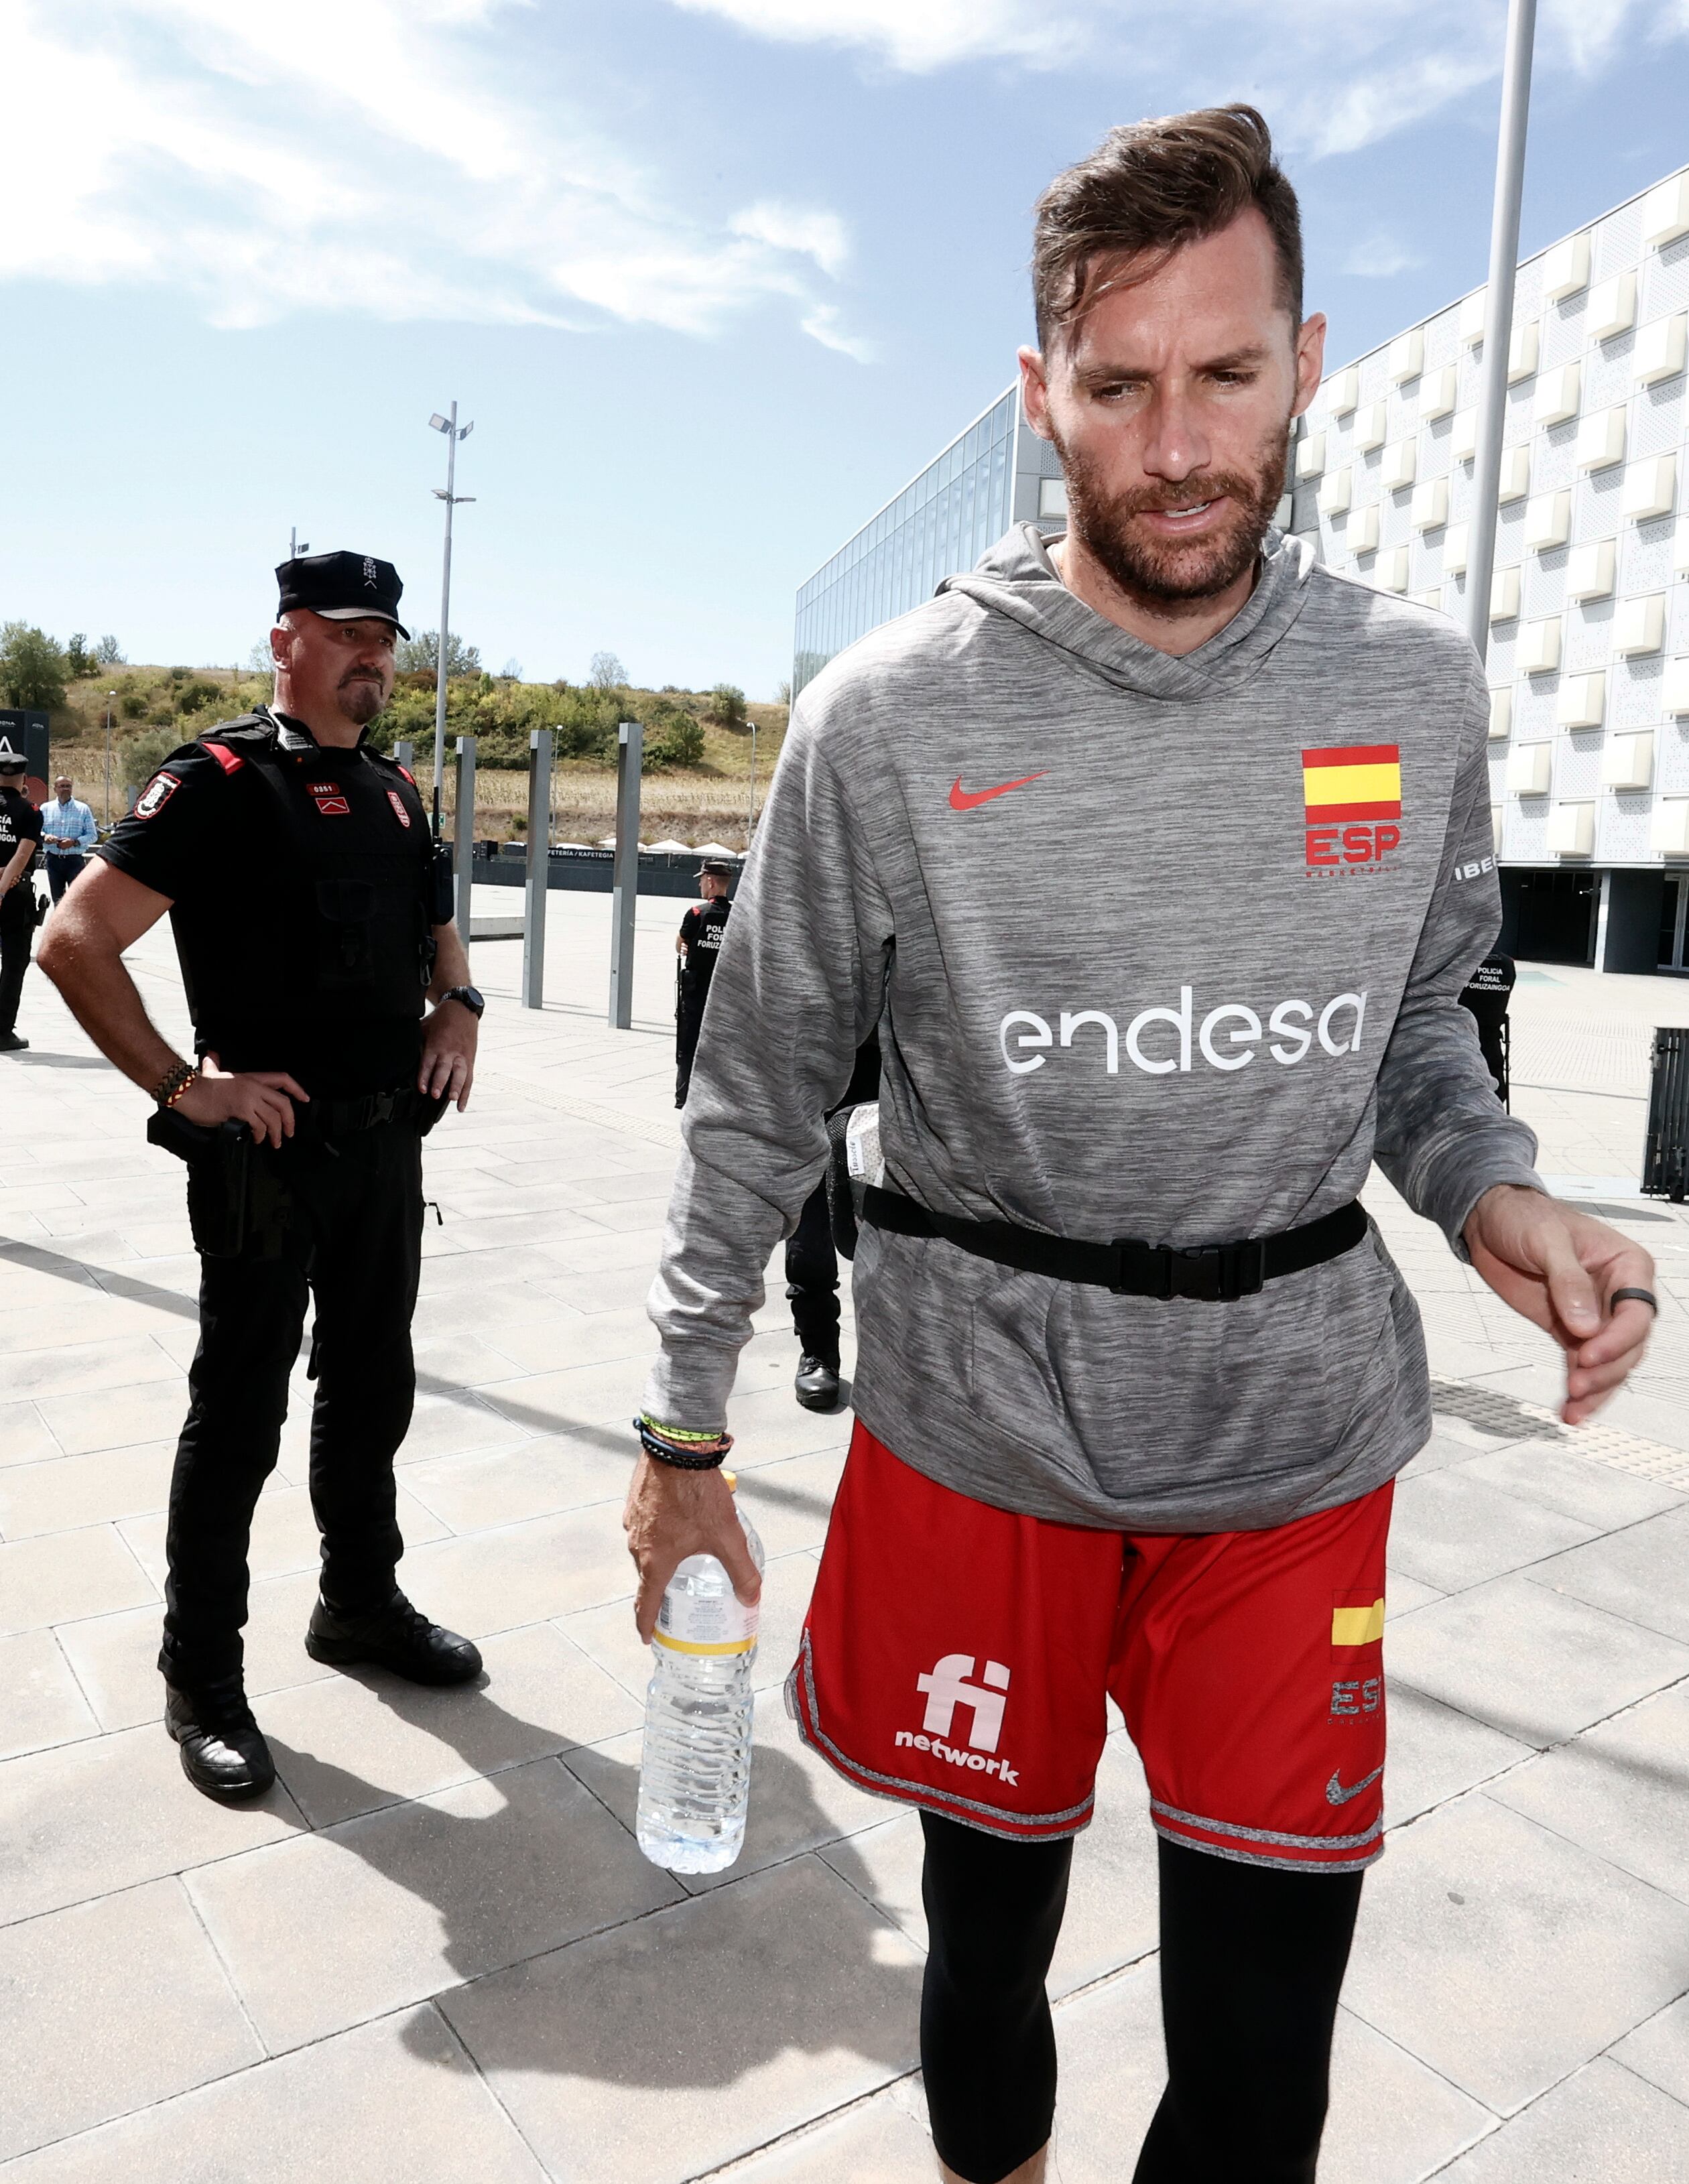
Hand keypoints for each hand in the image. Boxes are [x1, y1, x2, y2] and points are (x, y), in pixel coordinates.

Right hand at [173, 1053, 308, 1148]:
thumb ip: (214, 1063)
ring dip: (276, 1133)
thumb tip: (211, 1056)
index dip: (297, 1089)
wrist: (186, 1091)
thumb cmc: (198, 1085)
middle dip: (290, 1120)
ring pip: (273, 1117)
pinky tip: (257, 1139)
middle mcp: (253, 1087)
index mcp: (250, 1078)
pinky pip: (259, 1125)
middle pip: (283, 1102)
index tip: (305, 1099)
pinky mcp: (240, 1110)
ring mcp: (247, 1098)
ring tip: (274, 1142)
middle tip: (289, 1132)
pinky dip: (261, 1135)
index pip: (282, 1079)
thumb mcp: (212, 1071)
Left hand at [420, 998, 476, 1108]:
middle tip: (436, 1095)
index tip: (421, 1088)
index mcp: (435, 1045)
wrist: (462, 1010)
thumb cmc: (440, 1021)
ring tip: (453, 1099)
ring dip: (457, 1087)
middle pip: (445, 1069)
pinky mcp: (470, 1061)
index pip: (429, 1063)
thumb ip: (415, 1044)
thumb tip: (400, 1055)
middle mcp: (449, 1052)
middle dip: (441, 1082)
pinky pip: (469, 1079)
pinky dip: (466, 1093)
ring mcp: (461, 1057)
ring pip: (460, 1074)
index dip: (424, 1076)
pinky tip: (461, 1106)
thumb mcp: (423, 1028)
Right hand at [623, 1455, 761, 1642]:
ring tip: (683, 1552)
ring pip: (645, 1549)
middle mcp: (637, 1545)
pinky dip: (657, 1531)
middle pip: (647, 1575)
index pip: (645, 1603)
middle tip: (676, 1593)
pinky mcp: (634, 1501)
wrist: (676, 1448)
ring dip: (660, 1554)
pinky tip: (677, 1520)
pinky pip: (643, 1526)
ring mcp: (632, 1521)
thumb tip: (752, 1598)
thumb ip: (742, 1571)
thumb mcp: (727, 1536)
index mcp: (656, 1561)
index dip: (646, 1623)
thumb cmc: (698, 1494)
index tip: (647, 1637)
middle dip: (659, 1587)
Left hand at [1464, 1184, 1655, 1424]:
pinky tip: (1569, 1411)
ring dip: (1595, 1389)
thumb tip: (1587, 1326)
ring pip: (1609, 1363)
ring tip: (1573, 1410)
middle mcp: (1617, 1294)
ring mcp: (1594, 1315)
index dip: (1618, 1339)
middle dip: (1606, 1370)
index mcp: (1626, 1265)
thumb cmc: (1524, 1216)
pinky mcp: (1569, 1330)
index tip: (1587, 1353)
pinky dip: (1578, 1390)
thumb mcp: (1546, 1240)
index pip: (1637, 1312)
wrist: (1490, 1219)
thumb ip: (1568, 1281)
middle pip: (1629, 1345)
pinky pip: (1581, 1366)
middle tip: (1576, 1383)